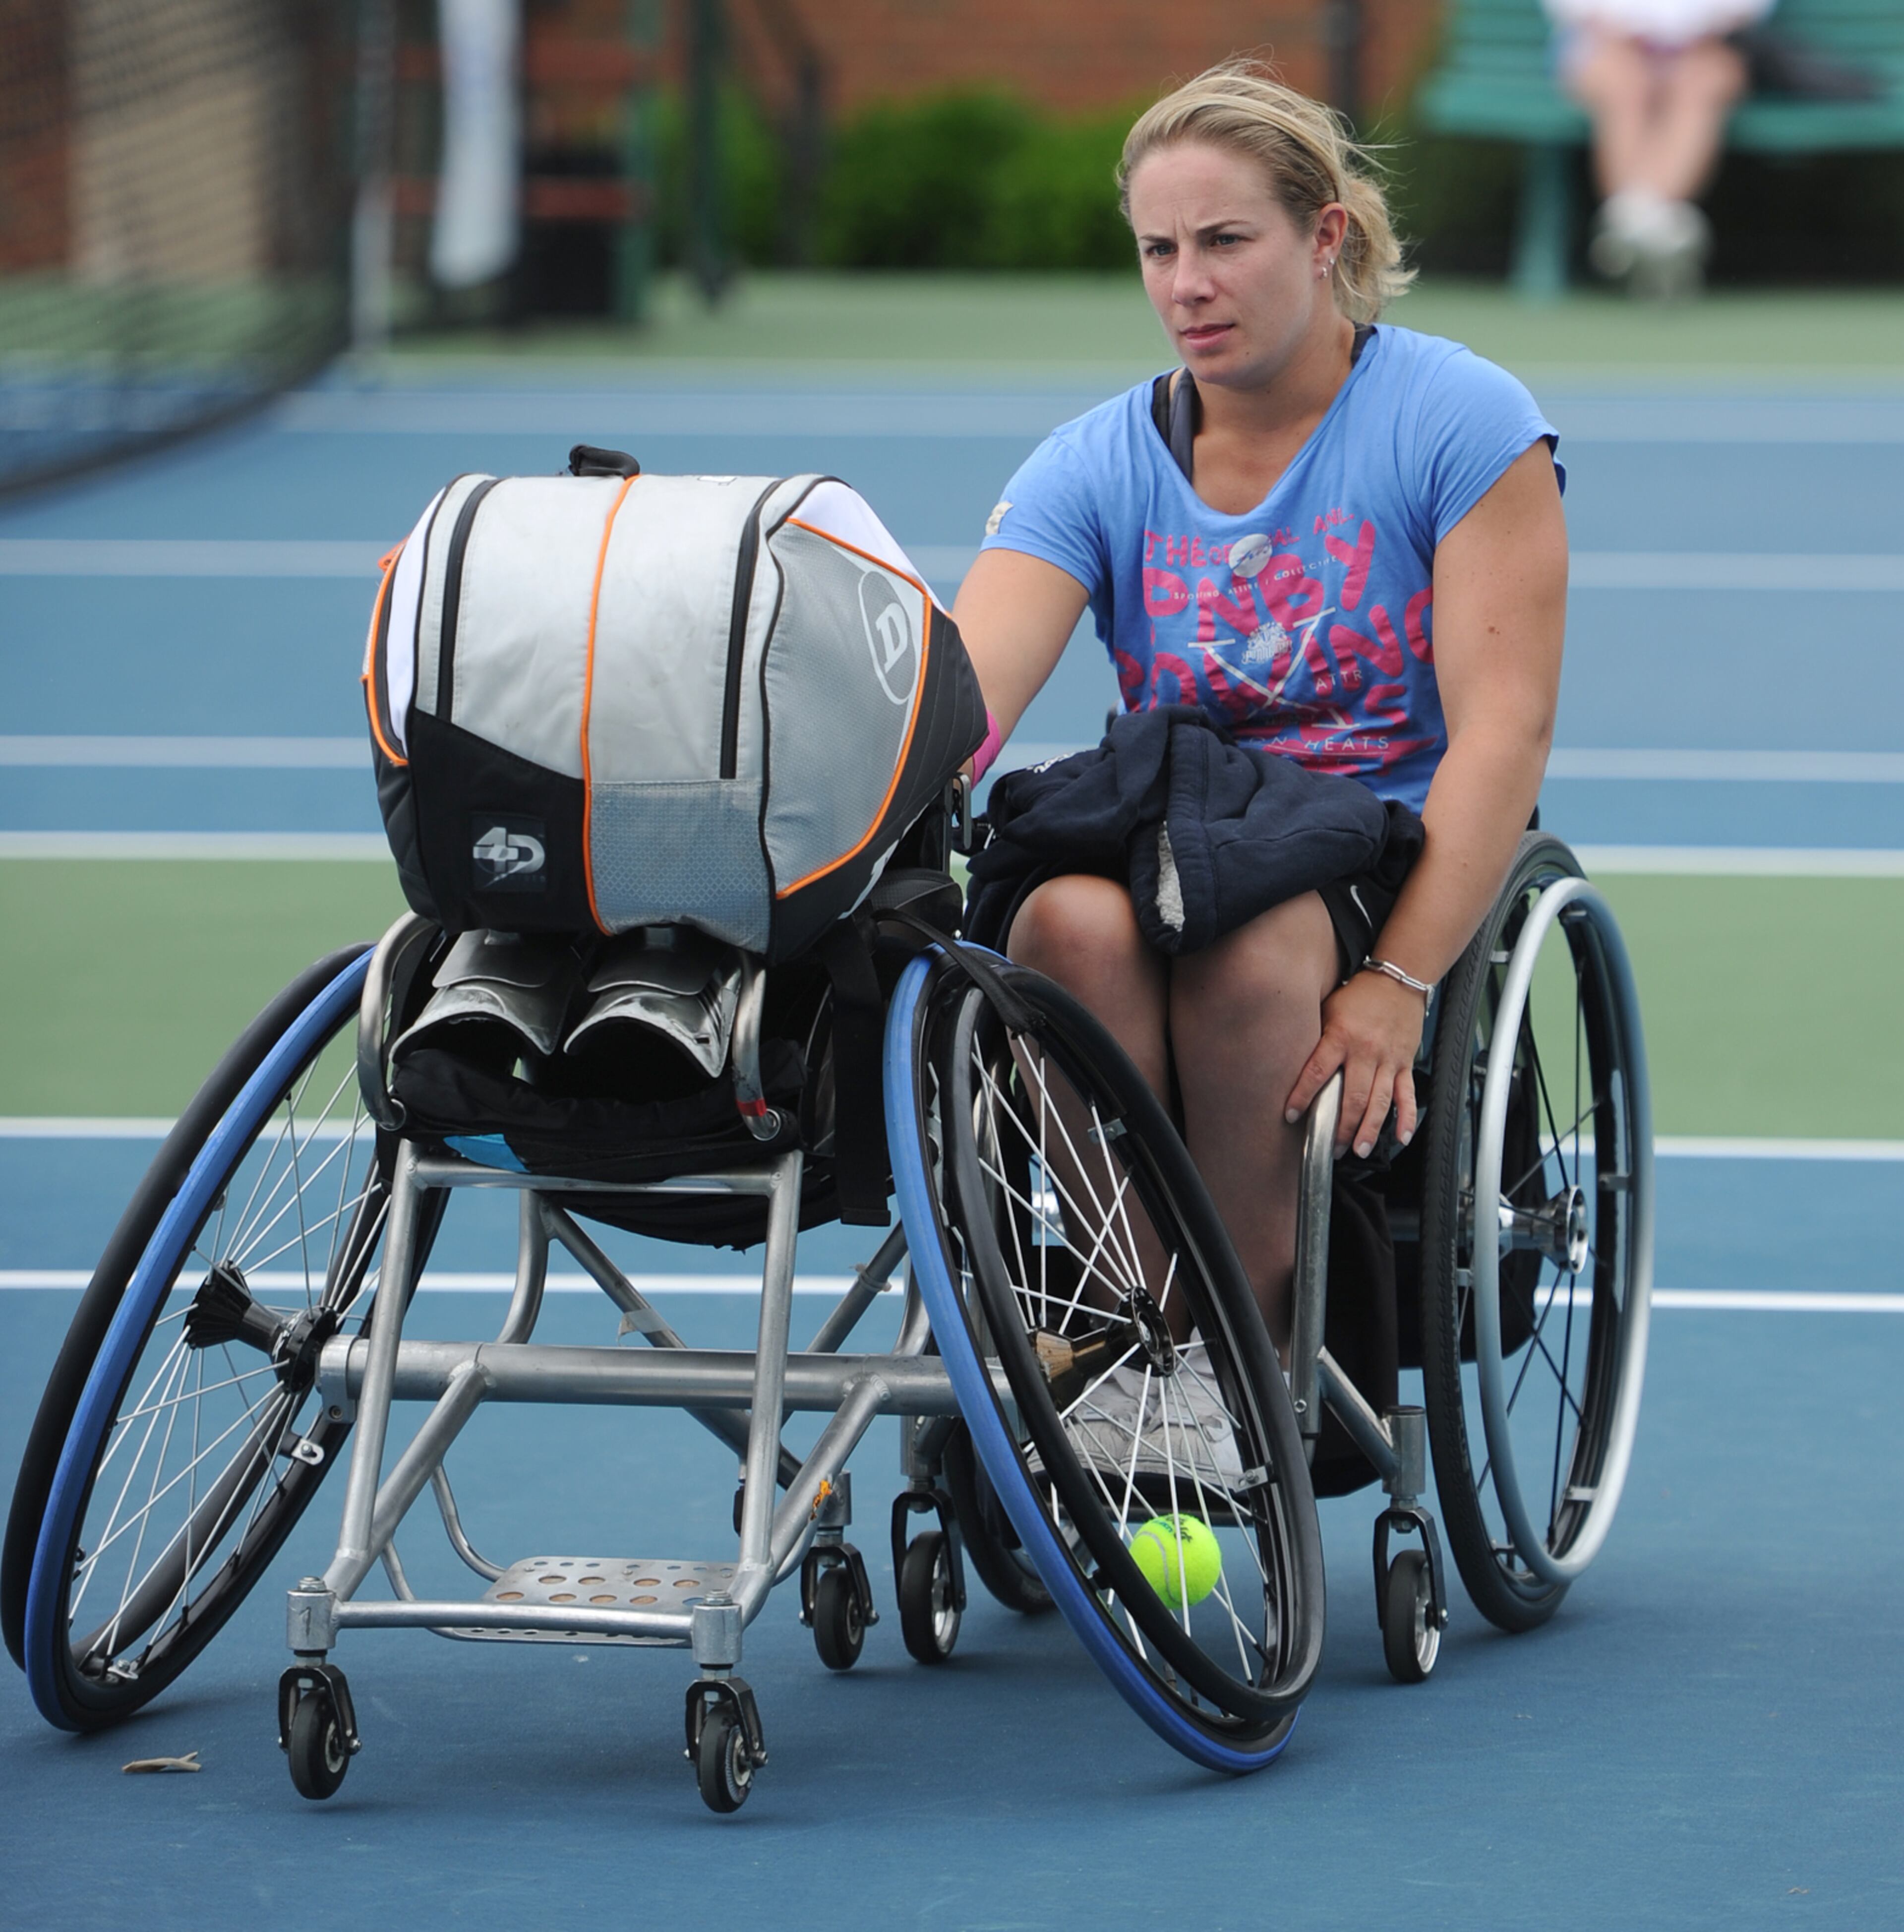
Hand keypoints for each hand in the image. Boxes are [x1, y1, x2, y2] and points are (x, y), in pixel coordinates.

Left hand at [1284, 970, 1425, 1158]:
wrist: (1398, 979)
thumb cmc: (1358, 994)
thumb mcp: (1328, 1009)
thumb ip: (1315, 1037)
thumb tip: (1290, 1060)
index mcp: (1341, 1036)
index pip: (1317, 1072)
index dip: (1302, 1096)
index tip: (1291, 1115)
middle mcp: (1366, 1051)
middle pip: (1353, 1096)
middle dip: (1341, 1126)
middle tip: (1331, 1147)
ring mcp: (1389, 1059)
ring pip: (1380, 1102)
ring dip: (1369, 1129)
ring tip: (1359, 1150)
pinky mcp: (1406, 1063)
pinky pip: (1407, 1095)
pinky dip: (1407, 1118)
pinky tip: (1401, 1137)